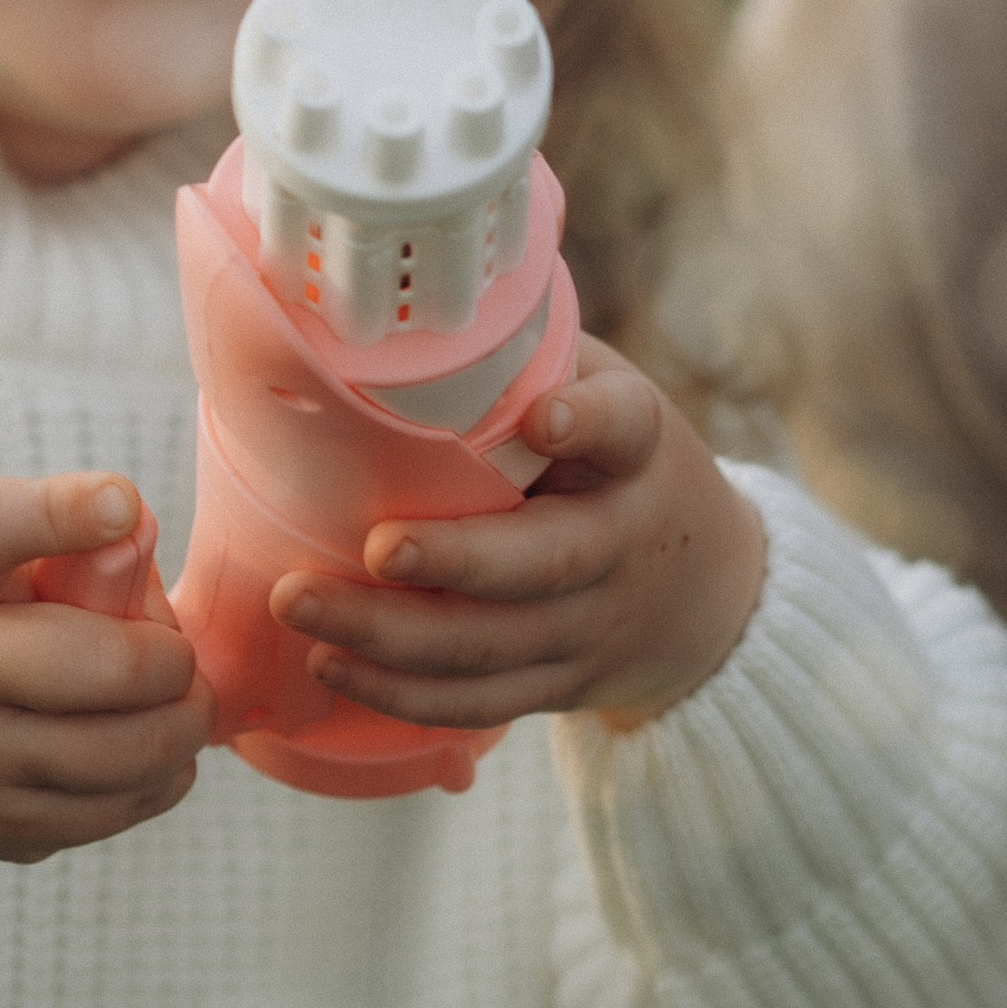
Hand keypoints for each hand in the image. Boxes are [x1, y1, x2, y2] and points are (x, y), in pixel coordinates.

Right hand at [0, 471, 212, 860]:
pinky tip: (145, 749)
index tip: (120, 502)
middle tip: (171, 657)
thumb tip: (128, 518)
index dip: (60, 511)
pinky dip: (158, 778)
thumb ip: (54, 532)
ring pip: (134, 752)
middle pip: (116, 667)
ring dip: (181, 725)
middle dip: (174, 660)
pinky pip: (115, 809)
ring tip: (171, 703)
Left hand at [274, 341, 767, 733]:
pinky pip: (478, 703)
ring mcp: (590, 626)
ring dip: (390, 635)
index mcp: (634, 456)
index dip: (587, 424)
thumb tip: (386, 304)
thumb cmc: (615, 468)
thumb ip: (525, 365)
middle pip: (547, 563)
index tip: (544, 418)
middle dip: (456, 559)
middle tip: (374, 547)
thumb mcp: (603, 396)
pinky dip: (400, 693)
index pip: (624, 428)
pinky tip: (329, 664)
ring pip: (493, 645)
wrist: (707, 594)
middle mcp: (621, 545)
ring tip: (299, 602)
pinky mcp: (558, 683)